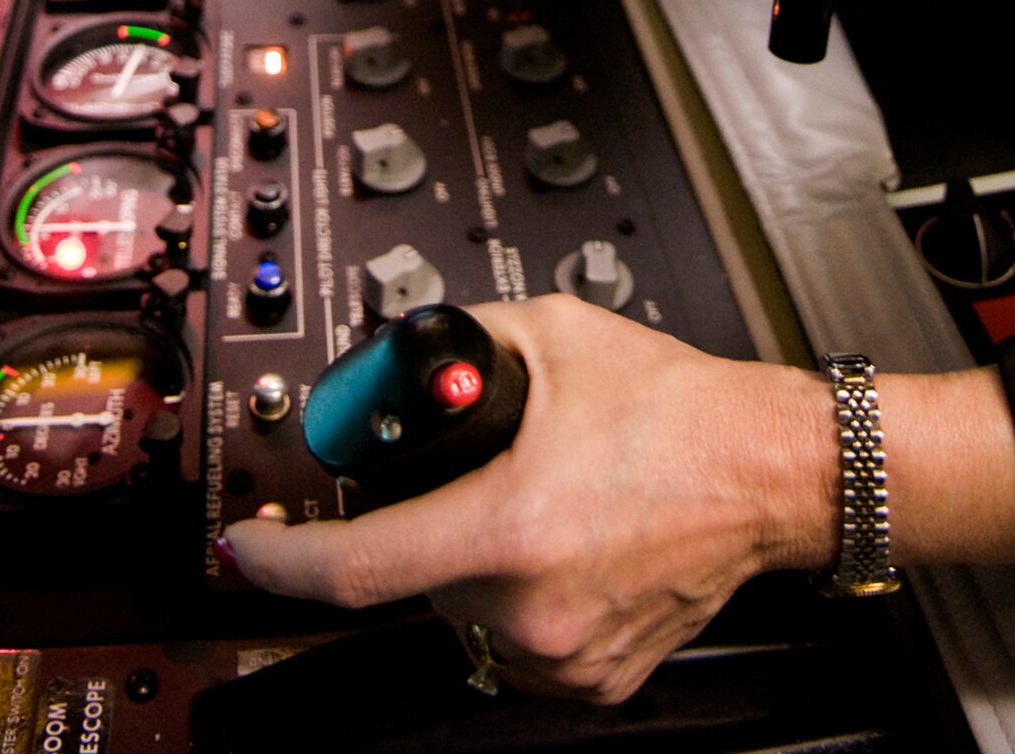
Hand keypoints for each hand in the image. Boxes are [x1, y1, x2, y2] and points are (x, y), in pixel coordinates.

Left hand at [224, 294, 836, 703]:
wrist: (767, 469)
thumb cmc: (679, 409)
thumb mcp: (552, 334)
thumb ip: (461, 342)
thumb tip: (402, 359)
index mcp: (510, 525)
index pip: (356, 568)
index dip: (281, 563)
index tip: (246, 549)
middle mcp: (532, 605)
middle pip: (412, 579)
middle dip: (419, 525)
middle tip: (468, 479)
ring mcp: (565, 654)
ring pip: (462, 613)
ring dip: (469, 564)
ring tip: (533, 504)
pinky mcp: (596, 680)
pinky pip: (516, 645)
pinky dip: (517, 600)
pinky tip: (560, 546)